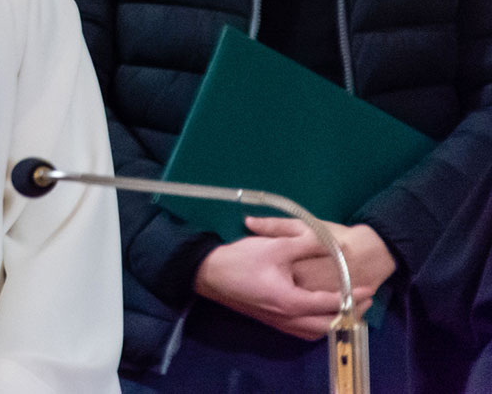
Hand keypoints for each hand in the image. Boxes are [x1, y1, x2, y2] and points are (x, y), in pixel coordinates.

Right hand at [194, 216, 378, 340]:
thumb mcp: (275, 246)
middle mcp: (288, 319)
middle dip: (350, 314)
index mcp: (292, 302)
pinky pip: (304, 331)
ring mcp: (279, 323)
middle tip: (366, 300)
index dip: (353, 296)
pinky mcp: (271, 322)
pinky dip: (319, 325)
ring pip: (317, 332)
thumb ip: (307, 244)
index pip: (332, 304)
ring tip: (348, 308)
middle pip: (329, 325)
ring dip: (335, 322)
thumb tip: (335, 244)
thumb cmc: (240, 260)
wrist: (207, 274)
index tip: (370, 288)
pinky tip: (320, 314)